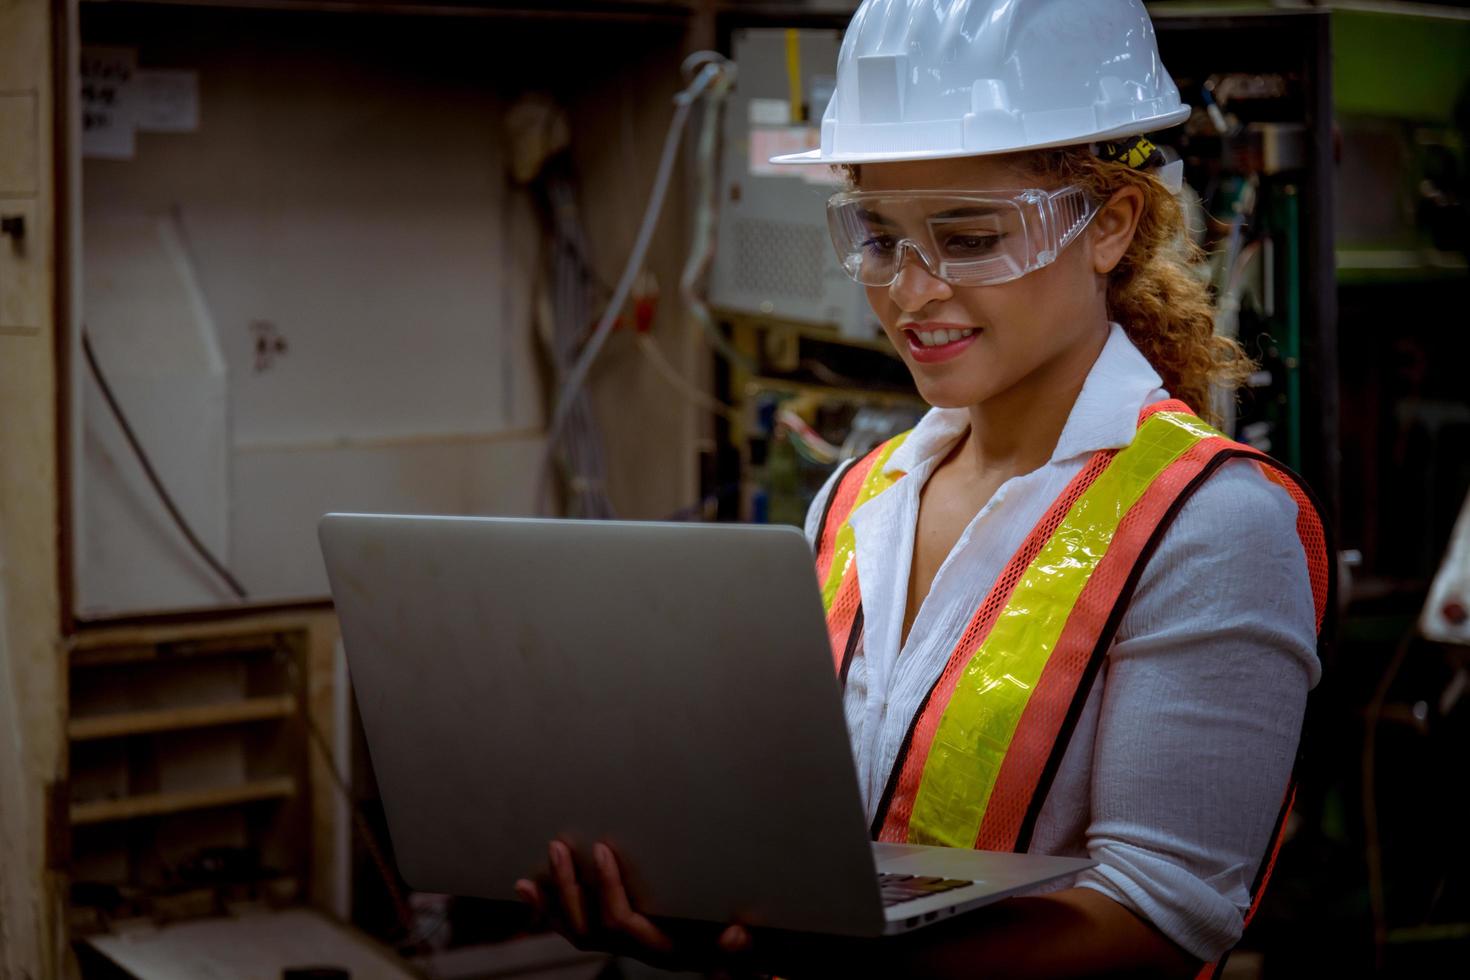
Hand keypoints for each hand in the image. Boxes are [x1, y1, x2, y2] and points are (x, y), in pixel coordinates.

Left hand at [514, 840, 752, 971]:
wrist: (715, 959)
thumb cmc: (724, 946)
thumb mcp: (734, 946)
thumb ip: (737, 945)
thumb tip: (736, 935)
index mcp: (659, 947)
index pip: (622, 921)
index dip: (607, 887)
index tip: (602, 849)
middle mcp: (634, 949)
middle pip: (588, 928)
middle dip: (570, 888)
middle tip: (559, 848)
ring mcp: (618, 945)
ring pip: (575, 931)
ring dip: (553, 898)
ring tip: (538, 865)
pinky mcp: (609, 936)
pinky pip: (570, 929)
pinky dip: (545, 910)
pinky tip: (526, 888)